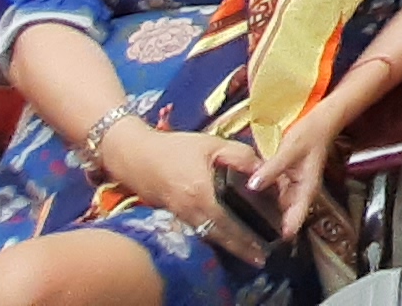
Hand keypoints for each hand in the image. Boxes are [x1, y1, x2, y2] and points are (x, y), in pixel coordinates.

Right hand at [102, 122, 267, 263]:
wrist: (136, 157)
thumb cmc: (176, 148)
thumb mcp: (212, 144)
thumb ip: (241, 156)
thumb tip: (265, 170)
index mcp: (201, 192)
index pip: (228, 221)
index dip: (246, 236)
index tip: (263, 245)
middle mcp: (191, 210)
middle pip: (220, 235)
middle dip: (241, 248)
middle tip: (261, 257)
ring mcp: (181, 216)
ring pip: (210, 236)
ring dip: (230, 246)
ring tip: (250, 254)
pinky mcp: (176, 217)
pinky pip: (199, 232)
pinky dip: (215, 238)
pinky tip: (228, 240)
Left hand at [247, 102, 346, 251]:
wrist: (320, 121)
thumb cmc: (310, 135)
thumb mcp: (290, 150)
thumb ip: (271, 169)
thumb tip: (252, 186)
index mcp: (306, 189)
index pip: (296, 218)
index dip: (283, 233)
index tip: (268, 247)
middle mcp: (299, 193)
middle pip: (284, 218)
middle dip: (268, 230)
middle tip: (245, 243)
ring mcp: (291, 189)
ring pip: (277, 209)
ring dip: (263, 218)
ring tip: (239, 229)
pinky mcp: (284, 183)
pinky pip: (272, 198)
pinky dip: (261, 203)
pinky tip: (244, 206)